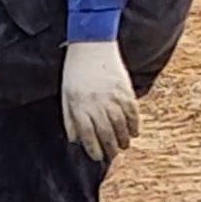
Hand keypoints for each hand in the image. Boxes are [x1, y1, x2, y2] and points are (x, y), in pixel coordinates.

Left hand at [61, 41, 137, 161]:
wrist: (91, 44)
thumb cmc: (75, 71)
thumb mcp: (66, 94)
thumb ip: (69, 118)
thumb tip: (74, 140)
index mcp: (78, 106)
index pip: (87, 135)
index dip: (93, 149)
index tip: (97, 157)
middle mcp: (95, 104)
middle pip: (105, 133)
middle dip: (110, 148)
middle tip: (113, 156)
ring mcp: (111, 97)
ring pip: (120, 126)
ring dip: (123, 139)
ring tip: (123, 146)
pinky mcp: (125, 90)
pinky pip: (132, 113)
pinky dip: (134, 125)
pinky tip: (134, 132)